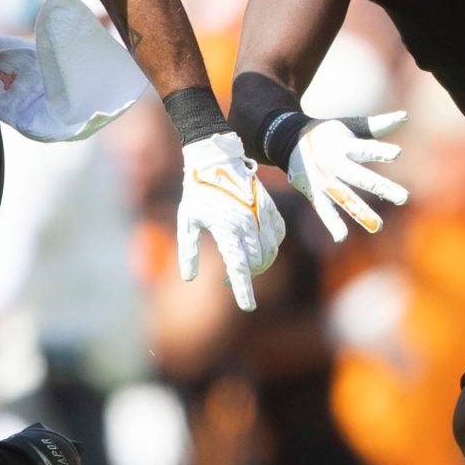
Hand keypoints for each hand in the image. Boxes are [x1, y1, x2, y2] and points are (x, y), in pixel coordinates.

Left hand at [175, 132, 285, 309]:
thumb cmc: (196, 190)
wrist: (215, 158)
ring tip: (243, 265)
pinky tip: (261, 250)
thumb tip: (189, 278)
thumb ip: (188, 250)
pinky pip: (278, 235)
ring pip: (270, 251)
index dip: (243, 290)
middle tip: (229, 280)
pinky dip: (272, 247)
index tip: (248, 307)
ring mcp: (260, 214)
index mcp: (225, 228)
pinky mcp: (268, 207)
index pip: (238, 267)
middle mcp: (247, 223)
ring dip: (259, 265)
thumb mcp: (187, 221)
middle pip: (256, 263)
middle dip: (246, 277)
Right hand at [286, 111, 408, 242]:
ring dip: (360, 212)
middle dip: (381, 187)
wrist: (287, 139)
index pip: (365, 149)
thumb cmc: (326, 133)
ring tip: (378, 227)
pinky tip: (341, 237)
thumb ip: (376, 125)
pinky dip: (331, 222)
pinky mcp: (313, 192)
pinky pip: (323, 209)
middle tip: (404, 198)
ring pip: (344, 197)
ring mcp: (323, 180)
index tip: (397, 153)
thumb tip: (405, 117)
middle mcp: (333, 163)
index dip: (379, 151)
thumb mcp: (348, 126)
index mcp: (343, 144)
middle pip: (360, 177)